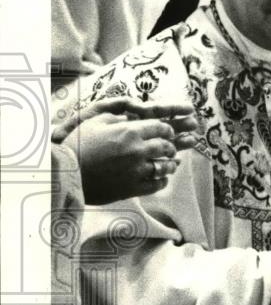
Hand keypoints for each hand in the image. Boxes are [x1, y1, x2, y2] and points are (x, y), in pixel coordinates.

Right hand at [53, 98, 198, 203]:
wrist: (64, 172)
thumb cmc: (78, 144)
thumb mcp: (96, 122)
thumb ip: (118, 117)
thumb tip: (132, 117)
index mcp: (130, 132)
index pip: (161, 128)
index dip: (167, 129)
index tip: (167, 132)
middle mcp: (138, 150)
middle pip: (166, 146)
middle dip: (170, 145)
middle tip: (169, 147)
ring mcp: (137, 171)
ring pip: (165, 166)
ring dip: (170, 164)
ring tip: (170, 163)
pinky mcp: (133, 188)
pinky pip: (157, 184)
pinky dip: (163, 180)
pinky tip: (162, 178)